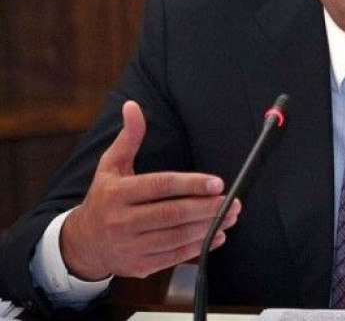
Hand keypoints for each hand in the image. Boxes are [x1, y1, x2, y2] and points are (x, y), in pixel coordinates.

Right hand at [61, 101, 241, 279]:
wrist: (83, 243)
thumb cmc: (104, 198)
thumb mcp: (111, 165)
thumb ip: (129, 137)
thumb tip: (133, 106)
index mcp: (116, 194)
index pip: (160, 186)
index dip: (191, 184)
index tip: (218, 183)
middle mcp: (121, 221)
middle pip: (173, 214)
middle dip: (207, 208)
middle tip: (234, 202)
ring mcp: (130, 247)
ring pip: (177, 237)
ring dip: (209, 227)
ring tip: (231, 216)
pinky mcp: (139, 266)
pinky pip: (175, 256)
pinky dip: (199, 246)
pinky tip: (217, 235)